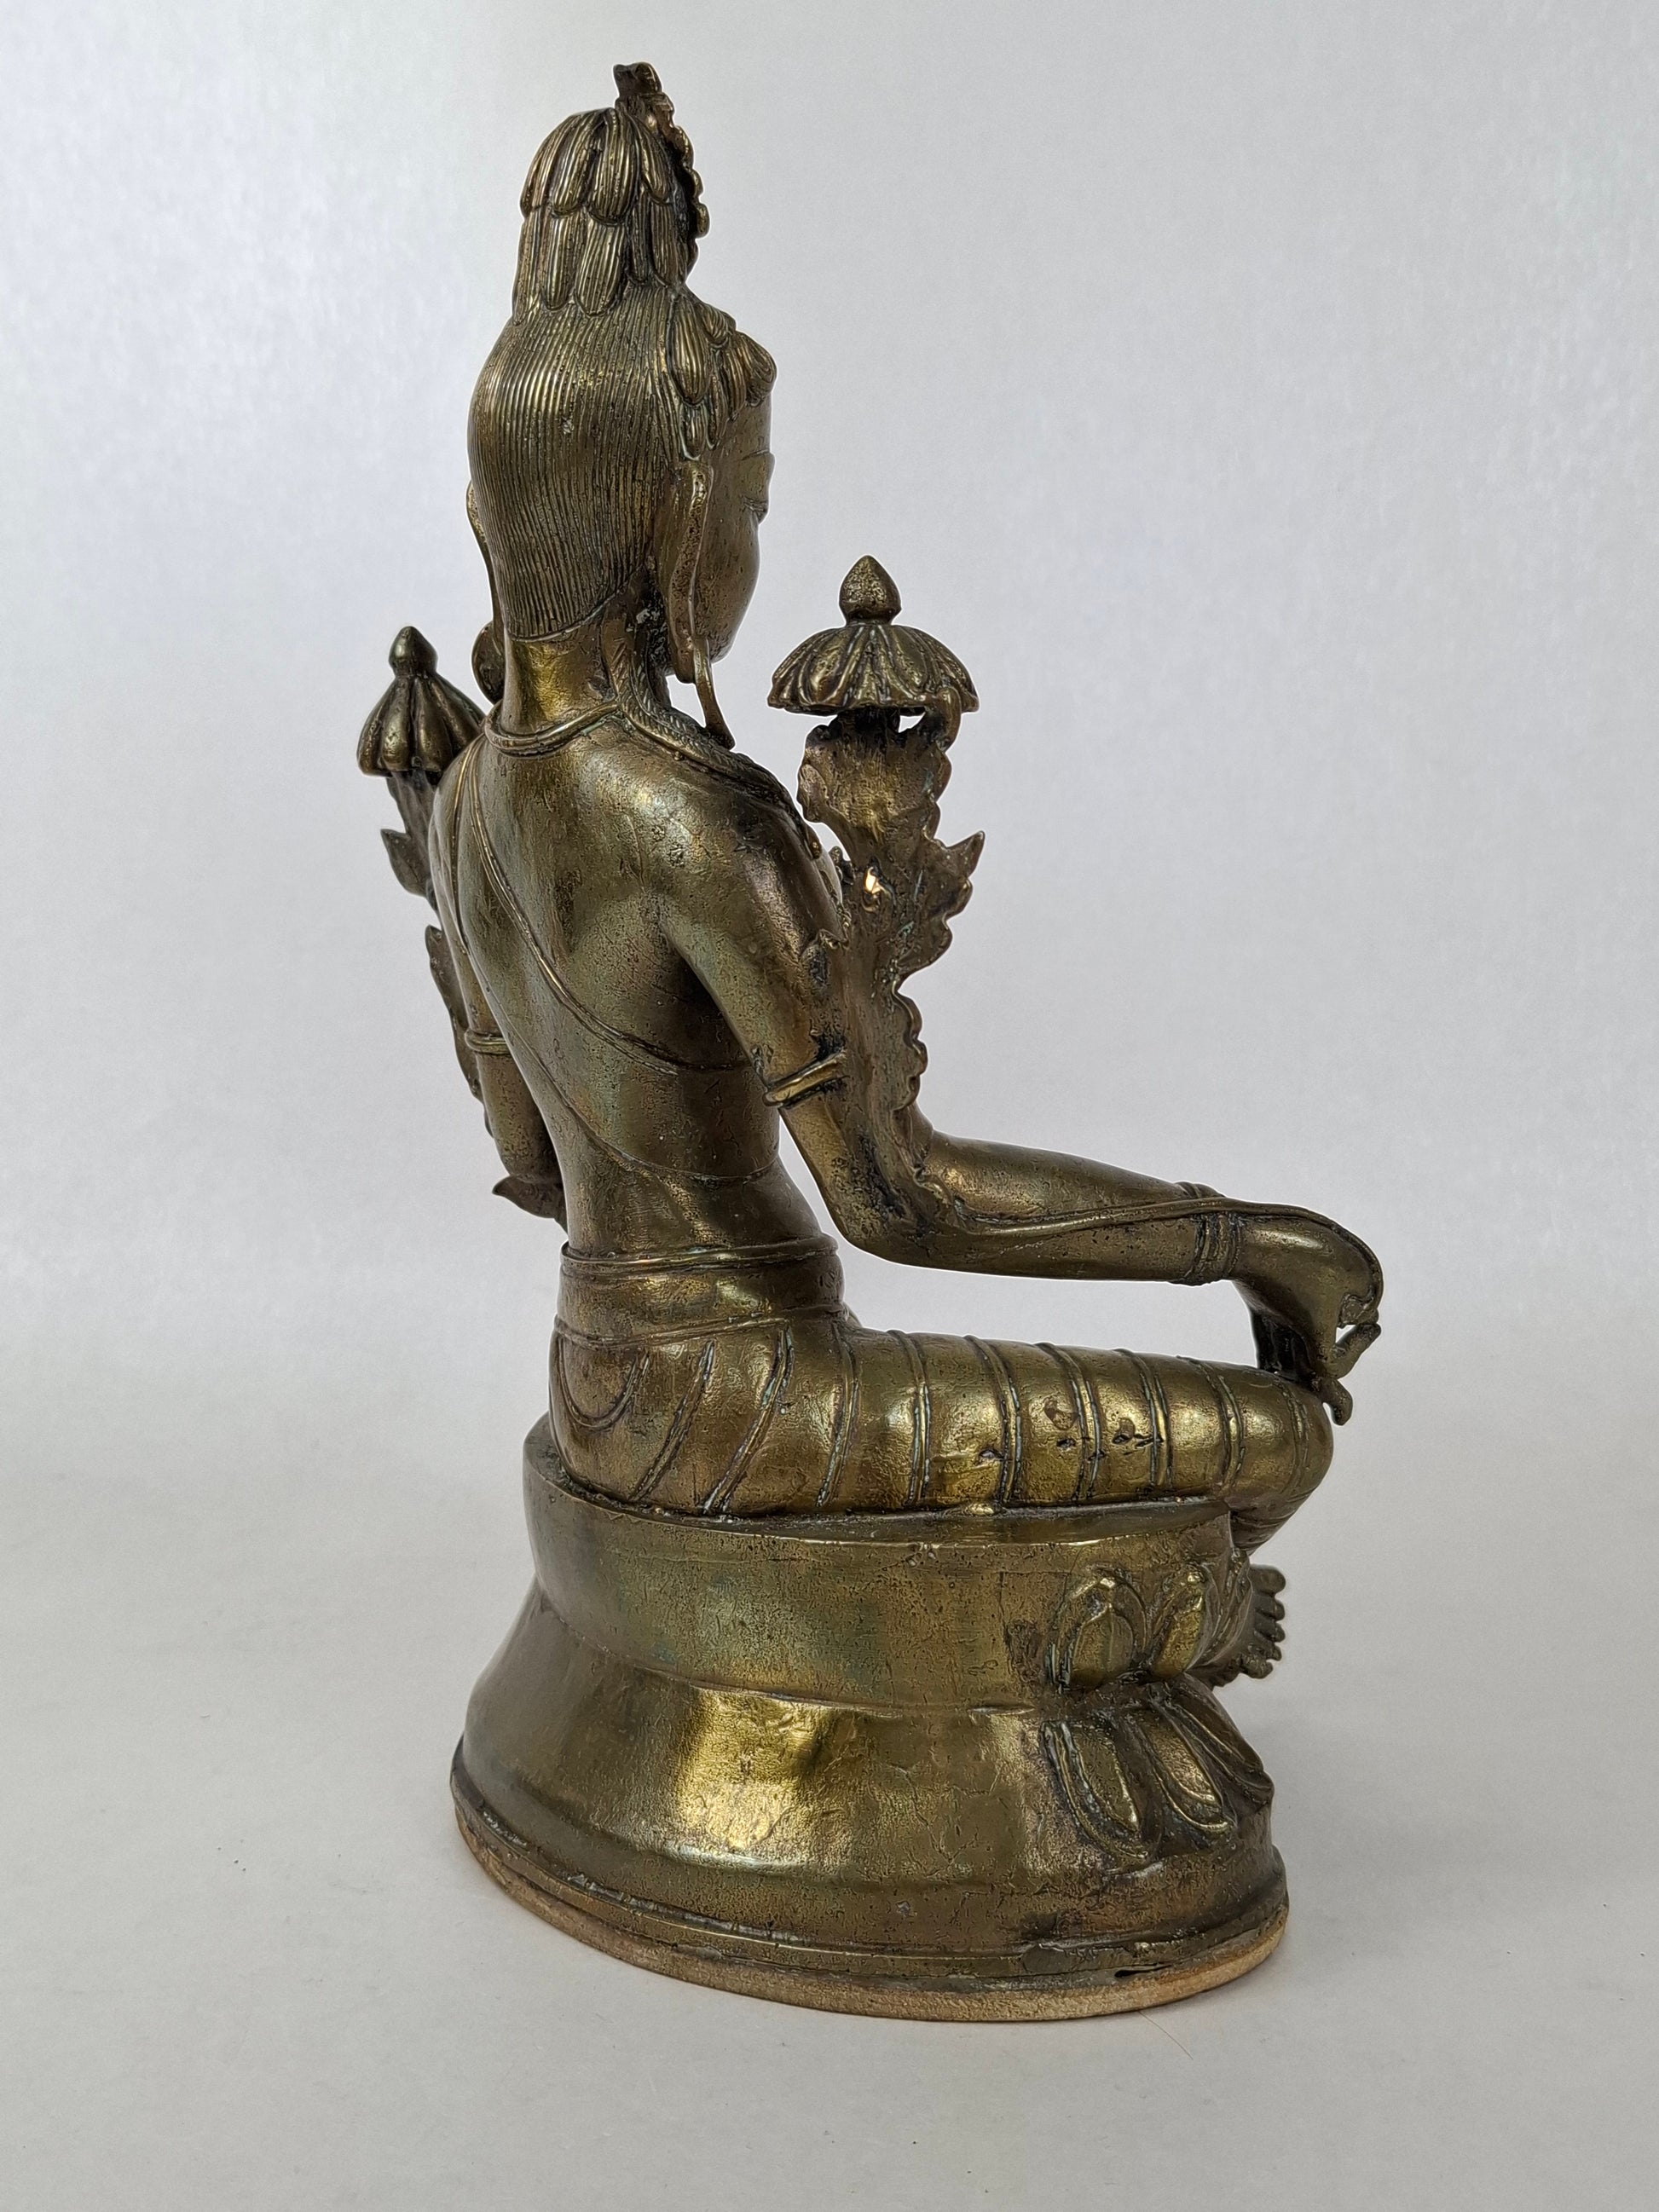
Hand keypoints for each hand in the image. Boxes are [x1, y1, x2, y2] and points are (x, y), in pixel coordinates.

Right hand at [1231, 1212, 1382, 1421]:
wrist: (1242, 1234)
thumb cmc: (1301, 1253)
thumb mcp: (1355, 1273)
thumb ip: (1365, 1299)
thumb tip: (1361, 1313)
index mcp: (1314, 1332)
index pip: (1337, 1365)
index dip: (1359, 1348)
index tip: (1374, 1326)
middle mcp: (1291, 1332)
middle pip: (1309, 1378)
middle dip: (1330, 1395)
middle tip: (1343, 1416)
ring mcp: (1272, 1317)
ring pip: (1286, 1360)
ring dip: (1303, 1374)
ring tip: (1314, 1384)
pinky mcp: (1260, 1300)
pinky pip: (1269, 1335)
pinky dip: (1278, 1350)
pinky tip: (1277, 1364)